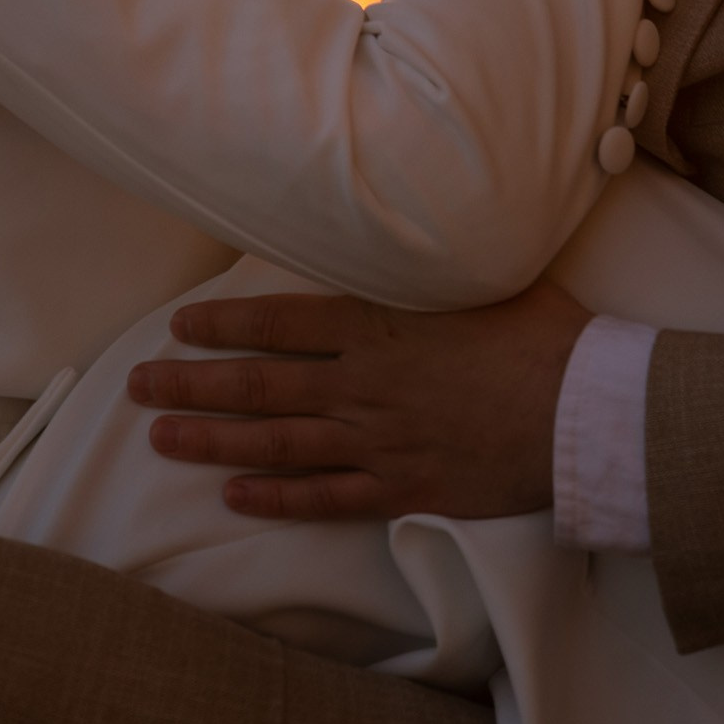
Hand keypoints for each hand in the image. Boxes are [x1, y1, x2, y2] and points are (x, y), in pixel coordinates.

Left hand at [127, 280, 591, 520]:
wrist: (587, 412)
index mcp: (379, 326)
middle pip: (258, 385)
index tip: (179, 327)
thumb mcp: (486, 278)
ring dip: (212, 441)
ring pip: (276, 443)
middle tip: (137, 386)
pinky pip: (324, 498)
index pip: (280, 321)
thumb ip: (436, 266)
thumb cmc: (546, 336)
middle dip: (190, 384)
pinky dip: (276, 498)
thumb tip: (422, 225)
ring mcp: (378, 442)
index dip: (224, 325)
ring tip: (161, 437)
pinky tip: (234, 495)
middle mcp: (363, 384)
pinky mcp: (404, 488)